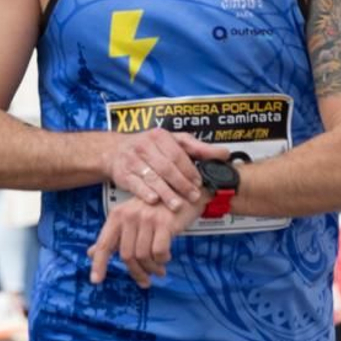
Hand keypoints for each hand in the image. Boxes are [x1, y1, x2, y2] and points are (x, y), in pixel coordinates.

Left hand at [89, 196, 205, 287]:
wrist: (183, 191)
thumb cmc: (156, 208)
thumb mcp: (131, 218)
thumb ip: (113, 237)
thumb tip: (91, 253)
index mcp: (118, 215)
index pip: (105, 244)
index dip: (99, 264)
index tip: (96, 281)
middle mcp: (129, 216)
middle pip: (126, 255)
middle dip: (137, 272)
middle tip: (145, 280)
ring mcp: (147, 219)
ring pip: (143, 256)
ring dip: (152, 268)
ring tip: (159, 270)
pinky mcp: (164, 223)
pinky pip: (159, 252)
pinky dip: (162, 259)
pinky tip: (166, 258)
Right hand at [103, 128, 230, 212]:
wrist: (115, 150)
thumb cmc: (150, 147)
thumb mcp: (174, 142)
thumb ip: (199, 149)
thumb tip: (224, 154)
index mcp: (160, 136)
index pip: (178, 154)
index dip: (189, 170)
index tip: (199, 182)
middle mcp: (144, 145)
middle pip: (166, 167)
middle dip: (181, 184)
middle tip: (193, 196)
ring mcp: (132, 159)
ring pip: (151, 177)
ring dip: (165, 192)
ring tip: (177, 205)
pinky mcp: (122, 173)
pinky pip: (135, 184)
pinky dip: (145, 193)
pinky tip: (154, 201)